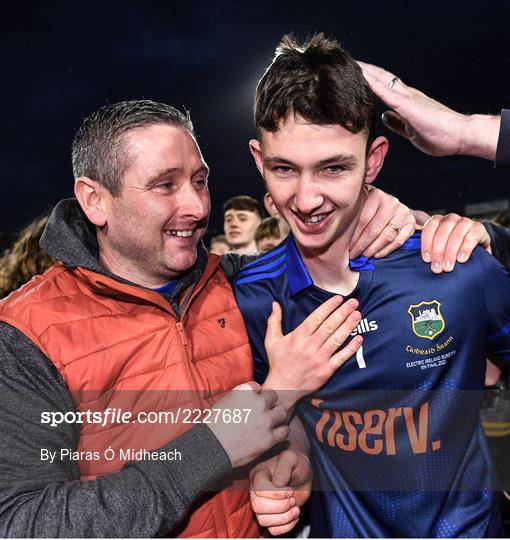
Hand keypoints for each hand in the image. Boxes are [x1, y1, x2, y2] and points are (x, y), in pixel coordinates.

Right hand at [207, 382, 288, 467]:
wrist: (212, 447)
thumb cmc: (213, 425)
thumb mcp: (224, 401)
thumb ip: (239, 396)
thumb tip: (248, 397)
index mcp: (245, 391)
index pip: (259, 387)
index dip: (256, 396)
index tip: (252, 403)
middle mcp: (258, 402)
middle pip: (273, 397)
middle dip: (269, 404)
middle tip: (262, 413)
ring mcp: (265, 420)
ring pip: (282, 412)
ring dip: (277, 417)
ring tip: (270, 423)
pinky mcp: (269, 437)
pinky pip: (284, 431)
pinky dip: (281, 432)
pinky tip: (275, 434)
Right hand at [250, 450, 311, 535]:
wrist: (301, 474)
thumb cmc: (295, 464)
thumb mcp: (291, 458)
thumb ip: (284, 466)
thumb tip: (277, 483)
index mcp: (258, 474)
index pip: (259, 489)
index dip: (276, 494)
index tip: (290, 490)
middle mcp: (255, 490)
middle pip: (258, 507)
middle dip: (280, 506)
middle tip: (293, 499)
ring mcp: (261, 505)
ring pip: (263, 521)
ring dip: (284, 517)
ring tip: (295, 507)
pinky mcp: (270, 516)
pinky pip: (272, 530)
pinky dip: (286, 527)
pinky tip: (294, 515)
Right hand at [263, 296, 362, 407]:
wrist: (282, 388)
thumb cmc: (278, 362)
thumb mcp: (271, 340)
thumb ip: (274, 320)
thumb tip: (275, 303)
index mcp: (298, 336)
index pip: (316, 317)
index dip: (328, 307)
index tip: (338, 298)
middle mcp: (310, 346)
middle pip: (329, 325)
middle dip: (343, 312)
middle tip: (354, 302)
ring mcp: (320, 358)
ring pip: (337, 339)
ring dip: (349, 325)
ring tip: (358, 314)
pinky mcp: (327, 370)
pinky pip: (342, 357)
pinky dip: (351, 348)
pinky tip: (359, 338)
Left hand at [349, 187, 415, 258]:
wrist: (392, 204)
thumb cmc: (371, 206)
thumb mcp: (362, 202)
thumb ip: (353, 212)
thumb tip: (338, 230)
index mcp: (376, 196)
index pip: (363, 220)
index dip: (354, 236)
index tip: (347, 247)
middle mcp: (391, 202)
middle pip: (374, 230)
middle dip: (361, 246)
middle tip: (353, 255)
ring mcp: (403, 212)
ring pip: (386, 237)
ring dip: (373, 249)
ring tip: (364, 256)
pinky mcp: (411, 223)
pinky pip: (399, 241)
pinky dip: (387, 250)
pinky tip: (377, 255)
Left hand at [358, 62, 498, 160]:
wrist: (460, 135)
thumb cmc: (441, 136)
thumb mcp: (410, 130)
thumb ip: (397, 123)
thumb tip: (385, 116)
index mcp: (408, 103)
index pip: (385, 88)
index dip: (371, 81)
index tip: (357, 77)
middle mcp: (408, 96)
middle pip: (383, 79)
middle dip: (366, 72)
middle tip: (350, 64)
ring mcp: (408, 99)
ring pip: (383, 81)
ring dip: (368, 73)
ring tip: (353, 64)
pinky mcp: (408, 105)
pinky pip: (387, 93)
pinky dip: (374, 84)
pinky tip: (364, 76)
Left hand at [421, 213, 490, 272]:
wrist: (476, 249)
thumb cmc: (452, 250)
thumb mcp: (439, 248)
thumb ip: (429, 249)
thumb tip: (419, 260)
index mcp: (437, 221)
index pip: (429, 229)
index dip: (426, 244)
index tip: (426, 260)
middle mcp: (451, 218)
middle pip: (442, 233)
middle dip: (438, 252)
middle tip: (437, 268)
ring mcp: (465, 221)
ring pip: (456, 235)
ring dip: (450, 253)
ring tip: (448, 267)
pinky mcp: (479, 228)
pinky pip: (471, 237)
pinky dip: (465, 249)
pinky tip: (461, 259)